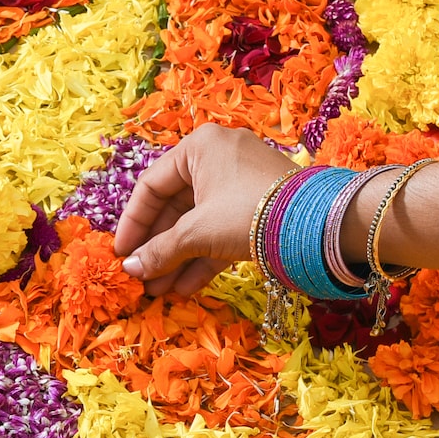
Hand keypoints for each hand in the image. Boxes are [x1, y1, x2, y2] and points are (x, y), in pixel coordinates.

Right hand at [113, 124, 296, 295]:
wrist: (318, 224)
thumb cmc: (248, 212)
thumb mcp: (198, 232)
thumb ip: (160, 251)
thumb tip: (130, 269)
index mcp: (199, 147)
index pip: (151, 185)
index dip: (133, 223)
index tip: (120, 253)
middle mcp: (219, 157)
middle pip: (175, 206)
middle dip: (158, 247)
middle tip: (141, 279)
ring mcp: (241, 182)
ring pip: (199, 222)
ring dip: (178, 257)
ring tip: (159, 290)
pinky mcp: (258, 206)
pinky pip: (221, 230)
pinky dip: (203, 256)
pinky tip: (185, 287)